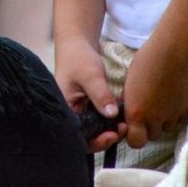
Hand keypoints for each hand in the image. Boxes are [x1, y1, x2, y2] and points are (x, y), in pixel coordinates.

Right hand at [55, 36, 123, 152]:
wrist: (77, 45)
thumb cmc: (78, 58)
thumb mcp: (91, 75)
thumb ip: (100, 95)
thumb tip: (112, 115)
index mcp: (63, 111)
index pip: (77, 137)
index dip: (95, 142)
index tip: (112, 135)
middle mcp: (69, 115)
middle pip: (86, 137)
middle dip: (105, 137)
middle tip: (123, 129)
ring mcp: (78, 112)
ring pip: (93, 130)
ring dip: (109, 130)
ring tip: (124, 125)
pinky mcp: (87, 108)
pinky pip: (97, 121)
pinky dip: (108, 122)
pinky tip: (120, 118)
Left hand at [120, 34, 187, 148]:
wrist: (175, 51)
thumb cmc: (147, 60)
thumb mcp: (130, 83)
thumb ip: (132, 102)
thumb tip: (130, 111)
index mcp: (137, 113)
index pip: (135, 142)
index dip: (135, 136)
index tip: (134, 125)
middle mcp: (155, 119)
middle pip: (152, 135)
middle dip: (150, 126)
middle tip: (149, 109)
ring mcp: (173, 116)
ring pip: (168, 128)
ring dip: (164, 120)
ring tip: (163, 100)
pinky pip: (180, 119)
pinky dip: (177, 112)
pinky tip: (174, 96)